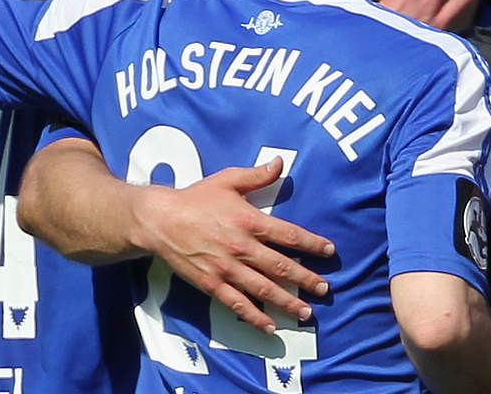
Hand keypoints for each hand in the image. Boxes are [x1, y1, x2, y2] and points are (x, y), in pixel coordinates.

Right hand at [133, 157, 335, 333]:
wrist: (160, 220)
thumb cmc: (196, 198)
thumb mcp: (227, 180)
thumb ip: (256, 175)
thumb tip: (280, 163)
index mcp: (249, 221)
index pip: (288, 235)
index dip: (311, 243)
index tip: (329, 251)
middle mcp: (242, 247)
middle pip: (281, 267)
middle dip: (306, 279)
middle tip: (325, 289)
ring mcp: (227, 268)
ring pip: (263, 289)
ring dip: (287, 302)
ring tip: (306, 312)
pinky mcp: (212, 284)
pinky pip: (237, 303)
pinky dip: (254, 316)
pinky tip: (270, 326)